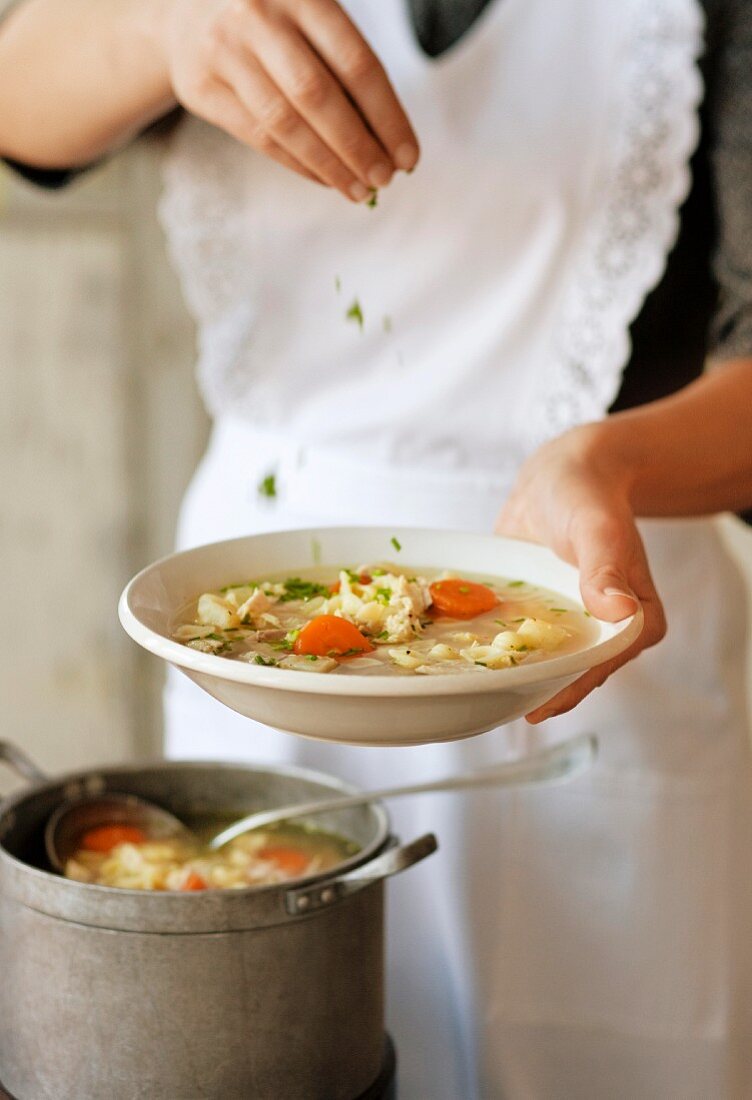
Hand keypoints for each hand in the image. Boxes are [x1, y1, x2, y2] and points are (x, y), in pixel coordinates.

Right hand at [162, 0, 418, 199]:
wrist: (184, 9)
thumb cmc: (270, 20)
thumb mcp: (309, 16)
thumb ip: (344, 65)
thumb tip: (388, 141)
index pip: (356, 64)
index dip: (387, 117)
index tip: (408, 156)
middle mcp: (258, 16)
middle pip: (318, 96)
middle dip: (358, 147)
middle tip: (384, 179)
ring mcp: (224, 50)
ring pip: (285, 124)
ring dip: (329, 165)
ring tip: (359, 190)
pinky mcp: (201, 86)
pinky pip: (258, 137)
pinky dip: (298, 164)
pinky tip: (325, 178)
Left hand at [495, 424, 666, 722]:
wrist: (560, 475)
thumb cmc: (587, 495)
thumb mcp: (597, 528)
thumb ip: (605, 568)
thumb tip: (621, 611)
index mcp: (636, 621)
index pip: (603, 665)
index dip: (568, 687)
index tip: (533, 705)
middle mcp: (607, 632)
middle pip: (574, 675)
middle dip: (537, 691)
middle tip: (493, 707)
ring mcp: (575, 628)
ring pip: (548, 665)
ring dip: (516, 677)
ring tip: (477, 695)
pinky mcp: (545, 619)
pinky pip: (525, 643)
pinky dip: (501, 652)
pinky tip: (469, 663)